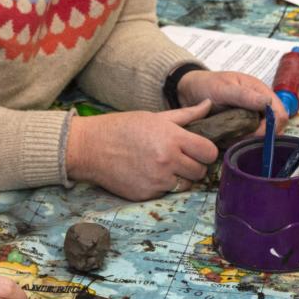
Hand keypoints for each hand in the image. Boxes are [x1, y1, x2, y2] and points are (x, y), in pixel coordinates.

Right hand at [66, 101, 220, 199]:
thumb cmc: (122, 128)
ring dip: (180, 178)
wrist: (90, 147)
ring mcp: (157, 180)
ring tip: (164, 166)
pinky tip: (148, 174)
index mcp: (172, 138)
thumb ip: (186, 115)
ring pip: (186, 185)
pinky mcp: (146, 194)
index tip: (199, 150)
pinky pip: (166, 193)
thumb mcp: (155, 117)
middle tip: (181, 159)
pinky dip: (161, 186)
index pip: (209, 152)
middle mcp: (167, 160)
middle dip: (194, 166)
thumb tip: (209, 104)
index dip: (207, 152)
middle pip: (200, 171)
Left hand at [175, 70, 288, 130]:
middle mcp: (260, 105)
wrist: (189, 91)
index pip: (279, 113)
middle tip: (240, 138)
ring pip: (262, 136)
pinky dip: (241, 142)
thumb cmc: (206, 85)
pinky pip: (249, 139)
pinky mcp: (243, 127)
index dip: (271, 126)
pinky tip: (228, 139)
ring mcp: (252, 117)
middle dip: (260, 136)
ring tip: (231, 137)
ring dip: (249, 140)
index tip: (254, 134)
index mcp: (260, 91)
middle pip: (274, 128)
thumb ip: (244, 96)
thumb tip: (267, 102)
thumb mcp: (223, 88)